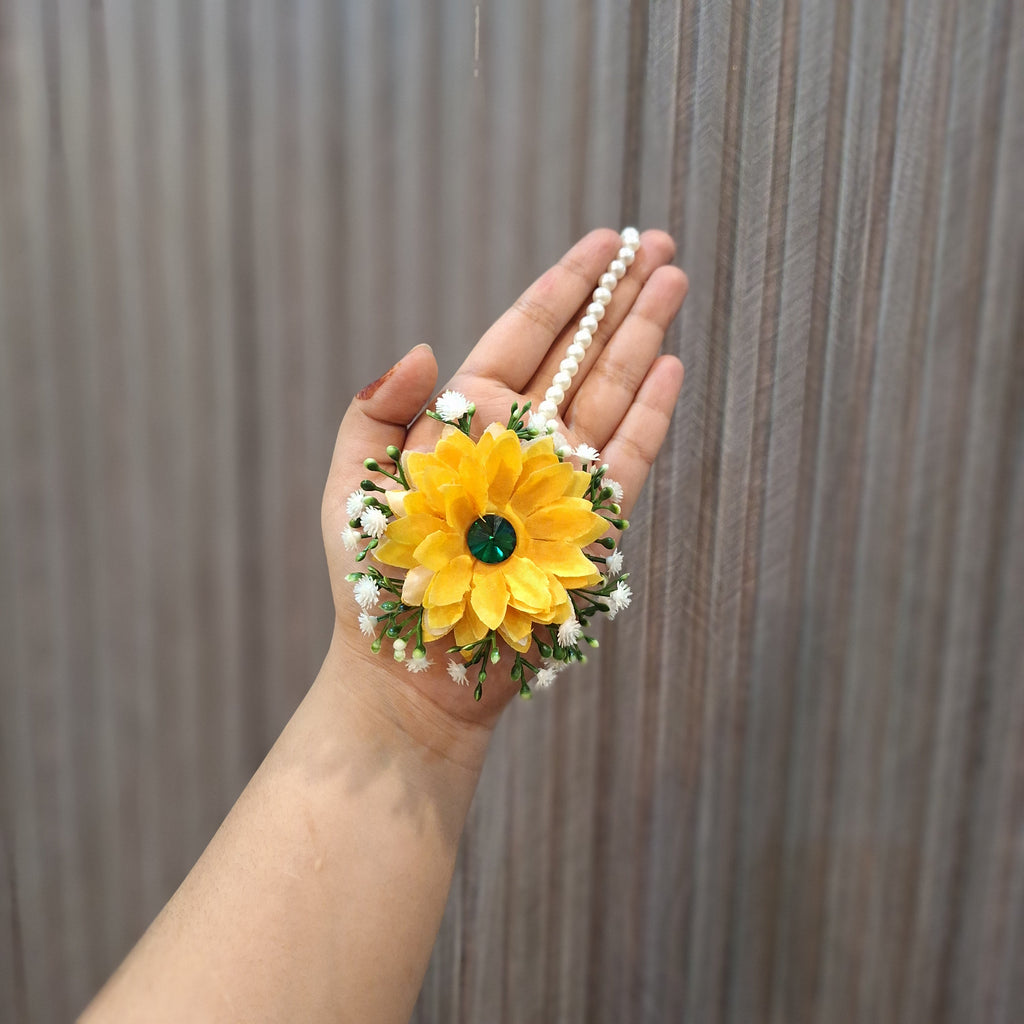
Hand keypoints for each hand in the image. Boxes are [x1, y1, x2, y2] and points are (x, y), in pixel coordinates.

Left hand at [322, 229, 687, 732]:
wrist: (413, 668)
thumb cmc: (375, 581)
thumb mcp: (351, 487)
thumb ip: (375, 413)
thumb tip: (420, 348)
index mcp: (465, 423)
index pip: (523, 338)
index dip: (563, 288)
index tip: (600, 242)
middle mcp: (520, 444)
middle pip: (578, 354)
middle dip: (617, 297)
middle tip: (656, 244)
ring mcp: (559, 482)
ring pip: (609, 394)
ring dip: (643, 337)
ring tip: (674, 282)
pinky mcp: (589, 527)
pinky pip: (627, 460)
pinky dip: (651, 414)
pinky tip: (670, 365)